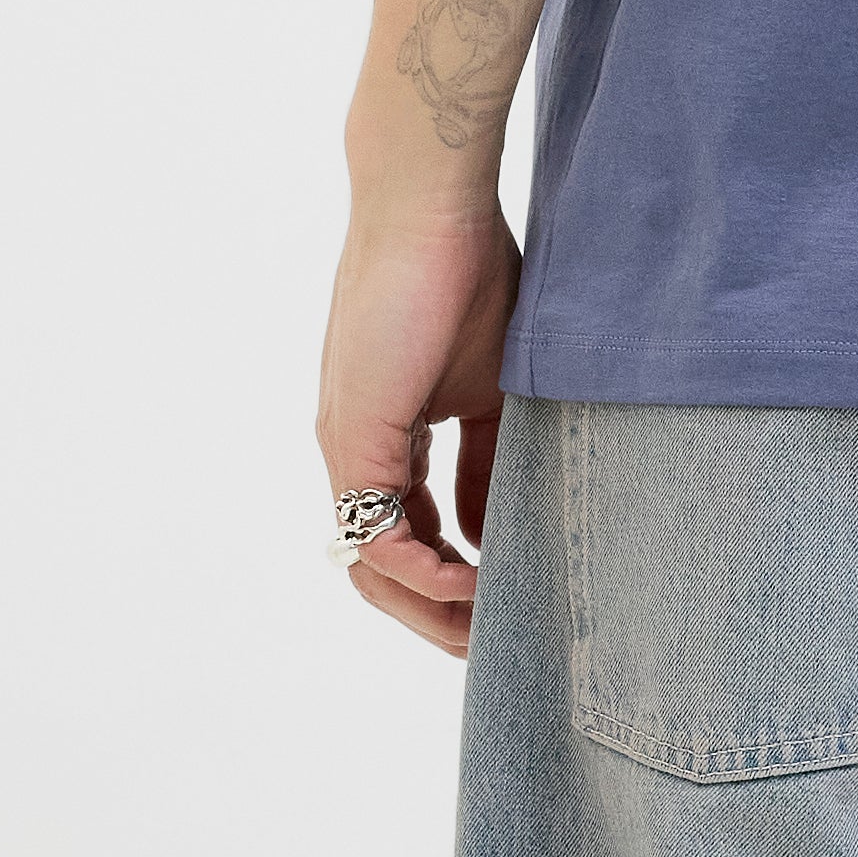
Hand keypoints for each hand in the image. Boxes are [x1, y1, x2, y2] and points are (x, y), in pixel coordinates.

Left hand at [320, 181, 522, 662]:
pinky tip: (477, 582)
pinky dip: (427, 573)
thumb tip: (502, 527)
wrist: (433, 209)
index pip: (415, 535)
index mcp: (388, 439)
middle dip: (440, 618)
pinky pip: (380, 536)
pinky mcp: (351, 437)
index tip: (510, 606)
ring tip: (485, 632)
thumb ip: (492, 460)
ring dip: (430, 611)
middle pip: (385, 569)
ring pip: (374, 567)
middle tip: (494, 647)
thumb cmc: (470, 275)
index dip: (460, 581)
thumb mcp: (496, 390)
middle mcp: (356, 453)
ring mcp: (348, 448)